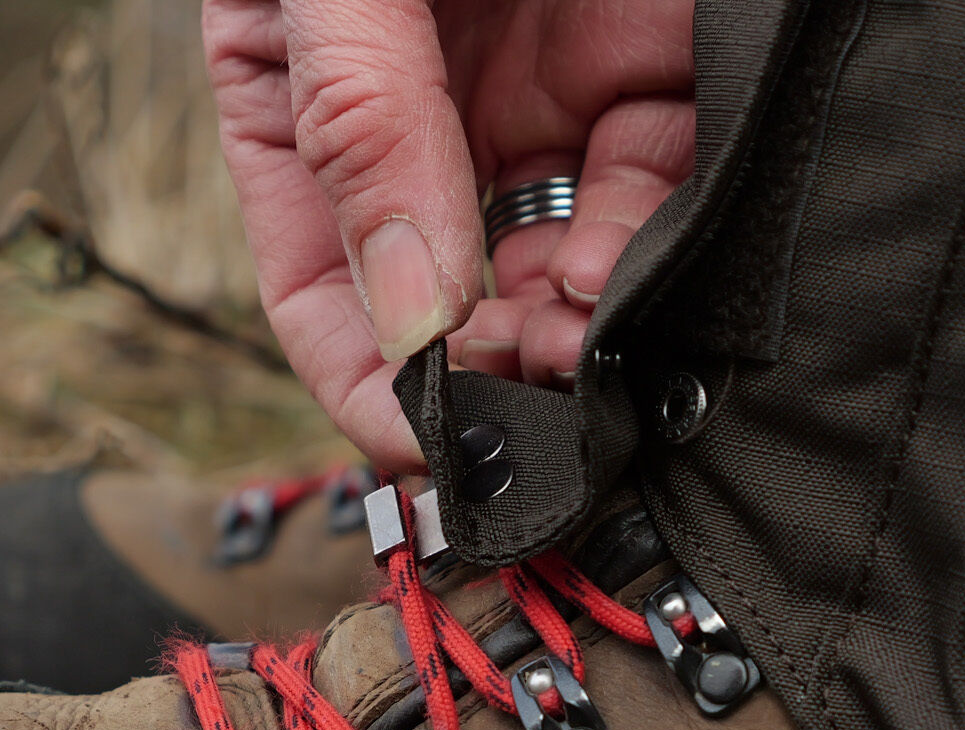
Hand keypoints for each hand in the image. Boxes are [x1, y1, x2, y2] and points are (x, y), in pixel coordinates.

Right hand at [206, 0, 695, 471]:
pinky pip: (657, 177)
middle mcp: (427, 110)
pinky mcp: (651, 53)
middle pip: (452, 292)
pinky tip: (613, 270)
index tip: (411, 442)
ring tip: (569, 346)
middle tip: (515, 400)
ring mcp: (543, 86)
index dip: (359, 378)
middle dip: (486, 366)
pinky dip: (644, 244)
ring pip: (559, 255)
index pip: (315, 276)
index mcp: (308, 91)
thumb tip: (405, 321)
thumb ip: (360, 128)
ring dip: (566, 328)